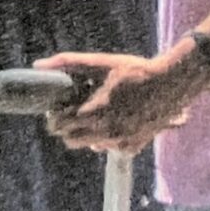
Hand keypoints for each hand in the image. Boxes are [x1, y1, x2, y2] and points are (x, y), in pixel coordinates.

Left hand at [36, 50, 203, 155]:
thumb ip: (68, 63)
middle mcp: (106, 132)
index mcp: (95, 112)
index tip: (60, 105)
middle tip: (73, 111)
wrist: (172, 83)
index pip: (59, 126)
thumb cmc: (135, 70)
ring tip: (97, 113)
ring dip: (87, 133)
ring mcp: (120, 142)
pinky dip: (107, 138)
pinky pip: (109, 148)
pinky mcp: (132, 147)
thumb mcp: (102, 62)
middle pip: (70, 141)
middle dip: (67, 127)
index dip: (55, 115)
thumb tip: (38, 65)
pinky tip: (115, 120)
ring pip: (89, 145)